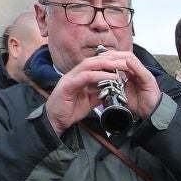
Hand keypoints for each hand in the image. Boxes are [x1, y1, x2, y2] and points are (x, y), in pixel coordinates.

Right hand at [44, 50, 159, 135]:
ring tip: (119, 66)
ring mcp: (70, 78)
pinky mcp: (67, 86)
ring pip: (88, 65)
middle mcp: (74, 74)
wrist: (56, 120)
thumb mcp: (90, 100)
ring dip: (105, 64)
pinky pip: (84, 77)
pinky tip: (110, 77)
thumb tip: (112, 89)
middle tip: (125, 61)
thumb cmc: (70, 109)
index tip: (123, 63)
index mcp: (79, 76)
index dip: (109, 62)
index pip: (95, 64)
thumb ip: (99, 92)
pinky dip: (98, 75)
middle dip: (110, 59)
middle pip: (93, 60)